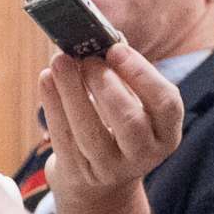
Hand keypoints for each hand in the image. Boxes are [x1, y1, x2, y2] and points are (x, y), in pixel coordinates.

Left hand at [41, 47, 179, 213]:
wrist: (98, 175)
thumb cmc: (117, 122)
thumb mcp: (132, 101)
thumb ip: (122, 71)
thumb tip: (102, 37)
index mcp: (167, 132)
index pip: (166, 104)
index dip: (141, 75)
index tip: (115, 49)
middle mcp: (145, 155)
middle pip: (129, 122)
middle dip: (105, 85)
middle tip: (86, 59)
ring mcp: (112, 169)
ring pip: (90, 133)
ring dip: (72, 92)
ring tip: (60, 62)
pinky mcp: (80, 173)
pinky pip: (63, 138)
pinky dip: (52, 105)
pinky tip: (46, 79)